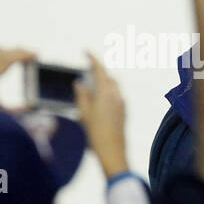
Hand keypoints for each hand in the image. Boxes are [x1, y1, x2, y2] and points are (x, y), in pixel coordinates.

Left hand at [0, 46, 33, 111]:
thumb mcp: (2, 113)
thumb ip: (20, 111)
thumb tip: (35, 106)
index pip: (5, 60)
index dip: (22, 55)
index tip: (35, 55)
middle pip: (1, 54)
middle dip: (18, 52)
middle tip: (31, 55)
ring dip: (6, 51)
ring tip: (17, 57)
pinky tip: (0, 54)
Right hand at [75, 52, 127, 177]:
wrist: (112, 151)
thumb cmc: (96, 133)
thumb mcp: (84, 112)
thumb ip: (82, 95)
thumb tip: (80, 83)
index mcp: (106, 93)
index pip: (100, 70)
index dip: (93, 59)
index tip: (86, 51)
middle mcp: (117, 96)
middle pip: (109, 77)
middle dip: (98, 71)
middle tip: (86, 70)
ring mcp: (122, 104)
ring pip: (114, 87)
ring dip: (103, 82)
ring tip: (90, 85)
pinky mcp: (124, 112)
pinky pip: (116, 96)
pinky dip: (107, 92)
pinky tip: (98, 99)